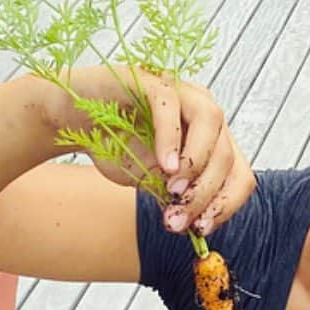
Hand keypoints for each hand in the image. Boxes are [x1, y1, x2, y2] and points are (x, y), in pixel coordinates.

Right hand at [40, 65, 254, 236]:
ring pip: (211, 123)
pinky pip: (171, 104)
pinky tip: (164, 166)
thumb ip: (175, 198)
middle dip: (205, 194)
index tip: (200, 229)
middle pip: (228, 155)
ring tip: (174, 190)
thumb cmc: (114, 148)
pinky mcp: (152, 79)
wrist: (70, 121)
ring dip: (197, 164)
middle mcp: (205, 113)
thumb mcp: (149, 182)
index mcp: (212, 141)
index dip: (226, 205)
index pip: (239, 174)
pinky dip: (172, 138)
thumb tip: (195, 224)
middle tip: (178, 221)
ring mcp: (182, 91)